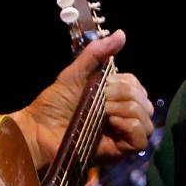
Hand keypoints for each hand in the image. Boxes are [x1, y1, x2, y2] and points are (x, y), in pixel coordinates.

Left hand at [15, 2, 152, 168]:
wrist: (39, 128)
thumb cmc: (54, 102)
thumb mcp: (75, 72)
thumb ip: (97, 53)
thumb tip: (121, 33)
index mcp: (115, 99)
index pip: (138, 87)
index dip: (122, 83)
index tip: (101, 86)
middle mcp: (123, 117)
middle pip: (145, 102)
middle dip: (122, 95)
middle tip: (100, 100)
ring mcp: (122, 136)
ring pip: (146, 119)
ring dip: (125, 109)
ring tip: (104, 112)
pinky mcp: (120, 152)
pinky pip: (141, 138)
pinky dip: (129, 126)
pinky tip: (111, 124)